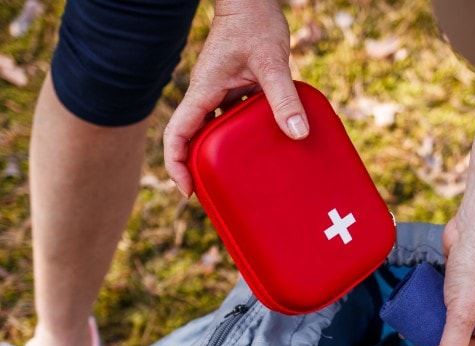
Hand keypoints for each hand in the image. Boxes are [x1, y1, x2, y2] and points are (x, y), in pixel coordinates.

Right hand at [163, 0, 308, 195]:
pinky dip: (240, 136)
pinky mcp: (234, 87)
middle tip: (216, 194)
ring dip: (220, 154)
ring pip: (212, 130)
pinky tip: (261, 147)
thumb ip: (283, 97)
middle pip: (191, 139)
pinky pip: (231, 118)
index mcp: (203, 91)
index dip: (176, 165)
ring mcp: (219, 91)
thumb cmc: (255, 21)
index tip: (188, 190)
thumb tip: (297, 133)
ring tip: (239, 178)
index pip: (177, 134)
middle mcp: (206, 95)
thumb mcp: (271, 62)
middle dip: (197, 168)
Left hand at [412, 217, 474, 345]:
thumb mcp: (463, 312)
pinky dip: (429, 318)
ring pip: (449, 330)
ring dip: (430, 336)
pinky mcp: (458, 292)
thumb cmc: (474, 269)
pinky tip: (414, 320)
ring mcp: (473, 305)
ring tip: (410, 338)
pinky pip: (443, 313)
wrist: (473, 230)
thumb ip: (453, 344)